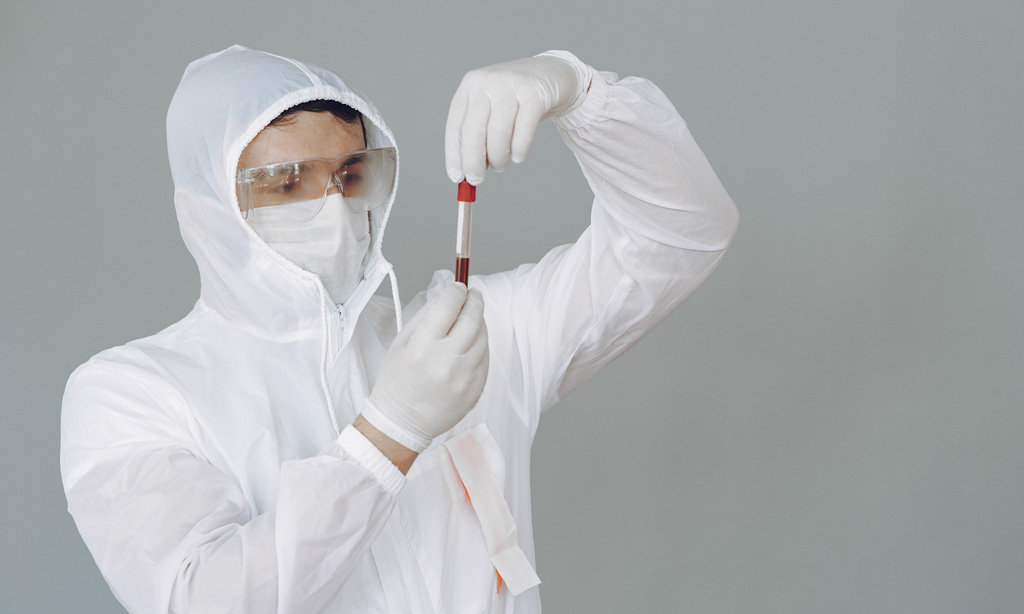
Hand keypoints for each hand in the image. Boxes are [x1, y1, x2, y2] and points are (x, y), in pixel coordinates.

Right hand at [361, 283, 488, 452]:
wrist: (401, 423)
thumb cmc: (397, 381)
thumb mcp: (401, 342)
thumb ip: (427, 315)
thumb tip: (449, 295)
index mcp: (422, 348)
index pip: (449, 305)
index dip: (456, 291)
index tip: (458, 287)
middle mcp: (446, 362)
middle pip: (473, 318)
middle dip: (474, 301)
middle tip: (472, 295)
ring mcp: (464, 378)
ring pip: (483, 337)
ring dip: (478, 322)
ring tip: (468, 319)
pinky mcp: (476, 390)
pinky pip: (485, 357)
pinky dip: (479, 345)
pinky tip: (468, 343)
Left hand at [445, 51, 590, 185]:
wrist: (551, 74)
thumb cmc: (516, 98)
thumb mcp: (490, 108)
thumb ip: (478, 135)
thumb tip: (468, 170)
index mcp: (470, 86)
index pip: (456, 125)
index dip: (454, 154)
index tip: (457, 177)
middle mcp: (487, 82)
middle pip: (473, 130)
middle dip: (473, 161)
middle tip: (477, 180)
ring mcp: (511, 85)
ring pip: (498, 132)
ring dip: (498, 158)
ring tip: (501, 165)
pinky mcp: (535, 93)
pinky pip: (523, 131)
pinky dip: (519, 150)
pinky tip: (518, 156)